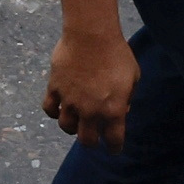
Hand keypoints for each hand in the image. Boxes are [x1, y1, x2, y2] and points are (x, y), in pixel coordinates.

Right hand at [41, 15, 138, 150]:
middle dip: (92, 142)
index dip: (114, 148)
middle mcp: (90, 111)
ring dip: (72, 127)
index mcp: (113, 110)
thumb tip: (121, 110)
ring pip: (66, 127)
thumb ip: (127, 98)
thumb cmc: (117, 53)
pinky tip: (59, 108)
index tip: (113, 148)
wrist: (92, 35)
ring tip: (76, 121)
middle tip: (93, 138)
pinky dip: (54, 111)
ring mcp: (70, 101)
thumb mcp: (133, 77)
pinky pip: (50, 109)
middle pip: (87, 140)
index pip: (114, 140)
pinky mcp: (55, 88)